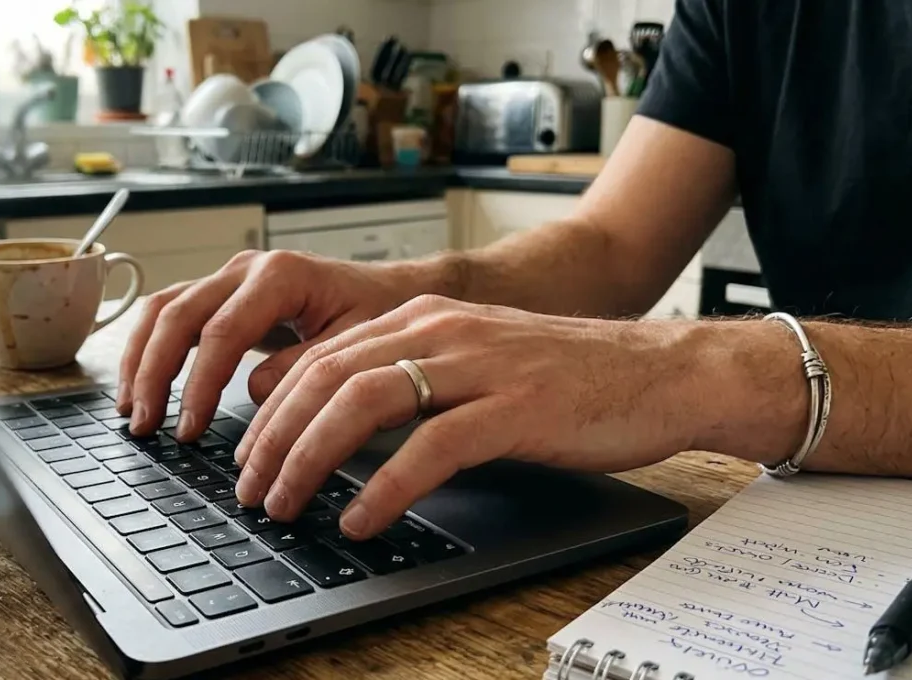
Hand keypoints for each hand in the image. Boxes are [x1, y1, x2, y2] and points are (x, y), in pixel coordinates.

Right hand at [117, 250, 448, 437]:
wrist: (389, 289)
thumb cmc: (376, 312)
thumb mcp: (356, 343)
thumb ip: (306, 367)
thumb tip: (254, 394)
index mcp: (280, 275)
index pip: (221, 332)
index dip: (198, 384)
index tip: (189, 427)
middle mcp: (246, 269)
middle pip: (178, 315)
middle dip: (153, 373)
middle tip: (146, 424)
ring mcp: (229, 278)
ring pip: (164, 309)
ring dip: (140, 359)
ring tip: (131, 409)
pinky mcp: (222, 294)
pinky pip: (171, 314)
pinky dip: (149, 349)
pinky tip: (140, 386)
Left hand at [233, 294, 702, 539]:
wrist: (662, 370)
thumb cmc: (569, 376)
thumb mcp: (475, 363)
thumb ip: (413, 379)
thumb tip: (342, 425)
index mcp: (425, 318)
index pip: (322, 357)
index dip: (272, 409)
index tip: (249, 454)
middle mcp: (442, 331)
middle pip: (326, 377)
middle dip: (273, 438)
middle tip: (249, 489)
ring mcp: (478, 366)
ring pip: (362, 402)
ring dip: (309, 457)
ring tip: (285, 503)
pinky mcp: (515, 407)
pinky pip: (430, 447)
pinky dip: (384, 488)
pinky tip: (360, 519)